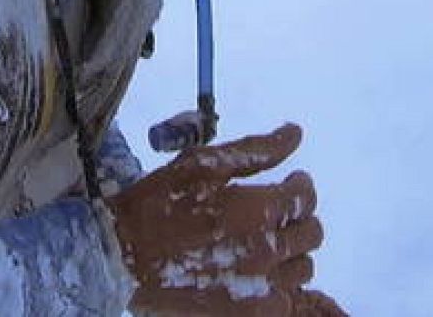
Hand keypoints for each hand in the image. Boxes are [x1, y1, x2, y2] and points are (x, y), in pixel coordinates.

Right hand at [105, 123, 343, 315]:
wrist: (121, 258)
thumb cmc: (158, 203)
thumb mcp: (201, 165)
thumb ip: (255, 151)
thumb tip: (295, 133)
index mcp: (258, 209)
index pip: (305, 197)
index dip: (300, 186)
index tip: (289, 183)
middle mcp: (267, 250)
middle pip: (311, 233)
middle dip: (297, 217)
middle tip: (273, 213)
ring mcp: (260, 288)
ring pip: (303, 268)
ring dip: (290, 251)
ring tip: (263, 243)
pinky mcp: (250, 314)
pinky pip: (287, 301)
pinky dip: (278, 285)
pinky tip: (254, 273)